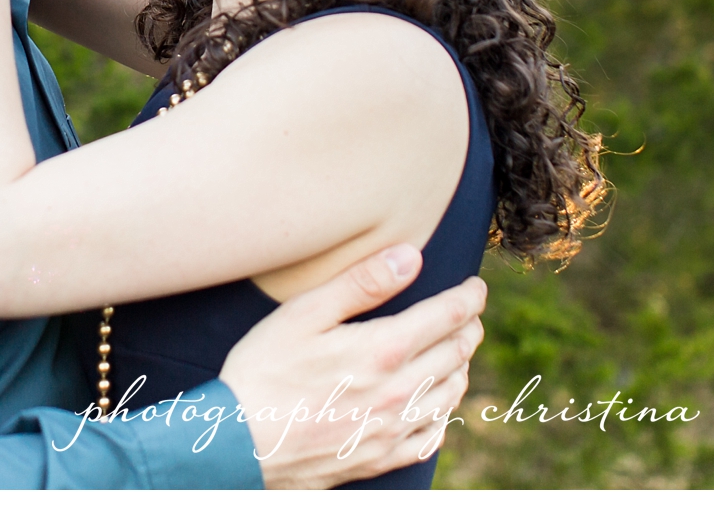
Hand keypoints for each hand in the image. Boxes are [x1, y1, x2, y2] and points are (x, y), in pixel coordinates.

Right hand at [218, 245, 484, 488]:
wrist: (238, 443)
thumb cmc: (263, 371)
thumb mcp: (303, 314)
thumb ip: (360, 283)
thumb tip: (410, 257)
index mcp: (382, 350)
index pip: (448, 317)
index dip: (468, 297)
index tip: (475, 286)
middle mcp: (398, 392)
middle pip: (456, 353)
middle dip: (469, 327)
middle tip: (469, 313)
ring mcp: (392, 429)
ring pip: (450, 394)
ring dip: (461, 366)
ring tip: (456, 350)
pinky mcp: (380, 457)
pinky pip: (431, 437)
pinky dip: (443, 413)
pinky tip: (436, 404)